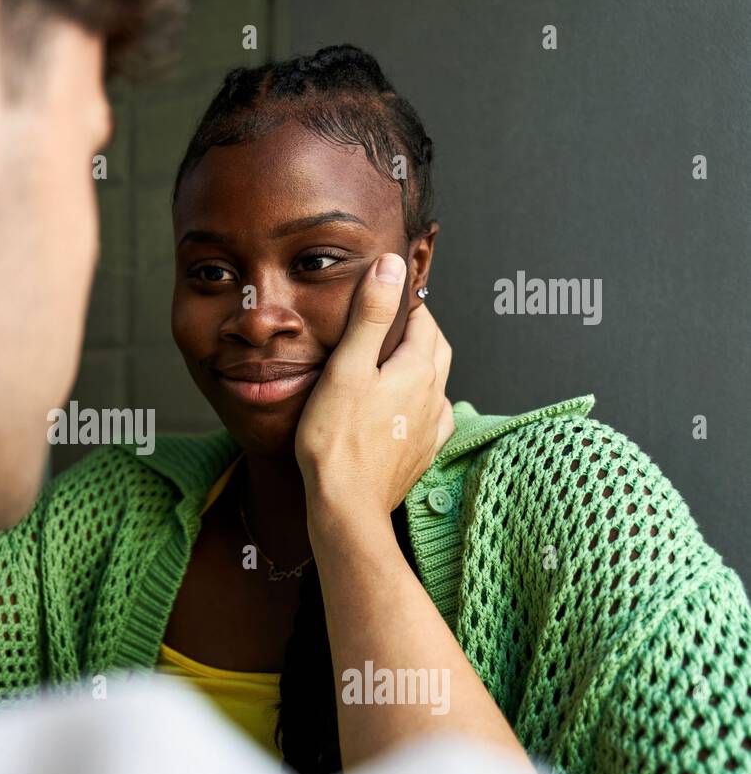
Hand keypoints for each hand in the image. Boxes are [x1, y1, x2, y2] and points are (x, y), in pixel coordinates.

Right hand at [294, 253, 452, 522]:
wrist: (346, 506)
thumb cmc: (337, 439)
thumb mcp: (347, 367)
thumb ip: (370, 315)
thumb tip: (391, 267)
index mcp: (418, 369)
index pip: (424, 320)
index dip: (404, 304)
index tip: (383, 296)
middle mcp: (434, 396)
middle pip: (436, 348)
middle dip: (418, 331)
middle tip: (388, 324)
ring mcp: (430, 428)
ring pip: (435, 383)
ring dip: (419, 367)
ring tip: (390, 364)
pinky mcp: (422, 454)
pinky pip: (431, 418)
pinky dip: (420, 404)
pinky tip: (402, 410)